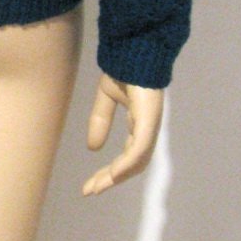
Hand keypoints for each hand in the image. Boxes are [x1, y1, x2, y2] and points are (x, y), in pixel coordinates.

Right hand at [82, 73, 163, 194]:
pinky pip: (140, 149)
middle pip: (132, 165)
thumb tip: (93, 148)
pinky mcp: (149, 121)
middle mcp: (147, 130)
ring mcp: (150, 126)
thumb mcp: (106, 96)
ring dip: (117, 177)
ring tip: (98, 186)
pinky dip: (127, 163)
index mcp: (140, 125)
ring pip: (137, 162)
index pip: (128, 156)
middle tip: (90, 191)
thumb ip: (101, 120)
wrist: (133, 50)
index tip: (90, 185)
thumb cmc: (124, 68)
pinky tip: (114, 173)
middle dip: (110, 179)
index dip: (111, 172)